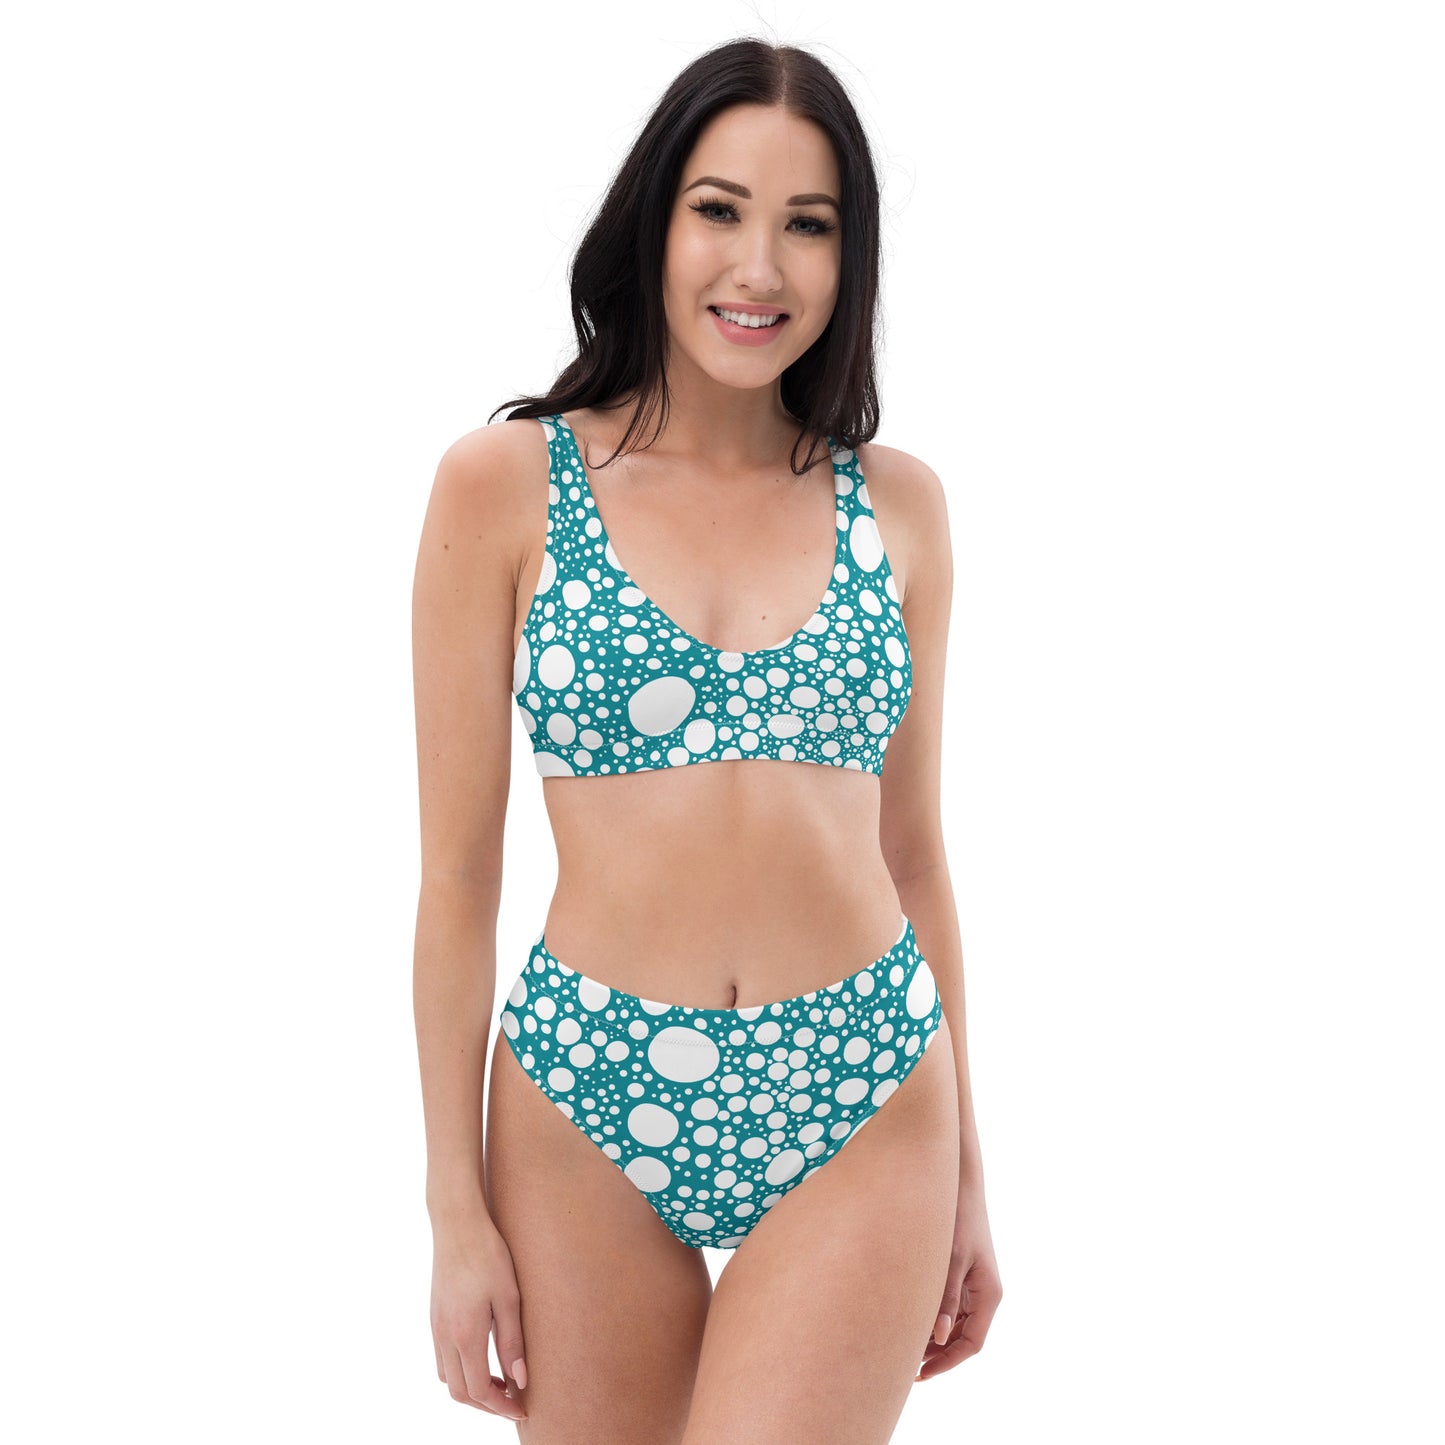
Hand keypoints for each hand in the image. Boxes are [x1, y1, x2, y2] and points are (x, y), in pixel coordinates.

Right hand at [430, 1210, 528, 1420]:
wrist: (457, 1224)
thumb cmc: (489, 1255)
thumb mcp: (509, 1297)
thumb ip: (512, 1342)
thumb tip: (520, 1381)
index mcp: (464, 1335)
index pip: (478, 1391)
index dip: (500, 1407)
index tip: (521, 1409)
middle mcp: (444, 1336)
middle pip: (459, 1392)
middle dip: (486, 1405)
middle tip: (513, 1402)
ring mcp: (435, 1327)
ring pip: (447, 1378)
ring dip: (471, 1389)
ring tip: (499, 1383)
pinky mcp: (434, 1317)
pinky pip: (442, 1359)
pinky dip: (460, 1371)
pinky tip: (480, 1359)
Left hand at [916, 1179, 1000, 1380]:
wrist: (958, 1183)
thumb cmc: (957, 1217)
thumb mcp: (951, 1258)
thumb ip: (946, 1297)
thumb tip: (937, 1337)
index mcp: (988, 1294)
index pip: (971, 1343)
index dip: (947, 1363)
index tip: (921, 1374)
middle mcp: (983, 1293)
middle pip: (962, 1337)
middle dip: (937, 1355)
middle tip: (904, 1367)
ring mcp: (972, 1284)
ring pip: (954, 1325)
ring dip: (933, 1339)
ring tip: (901, 1348)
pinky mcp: (960, 1274)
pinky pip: (948, 1308)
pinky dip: (932, 1319)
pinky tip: (907, 1322)